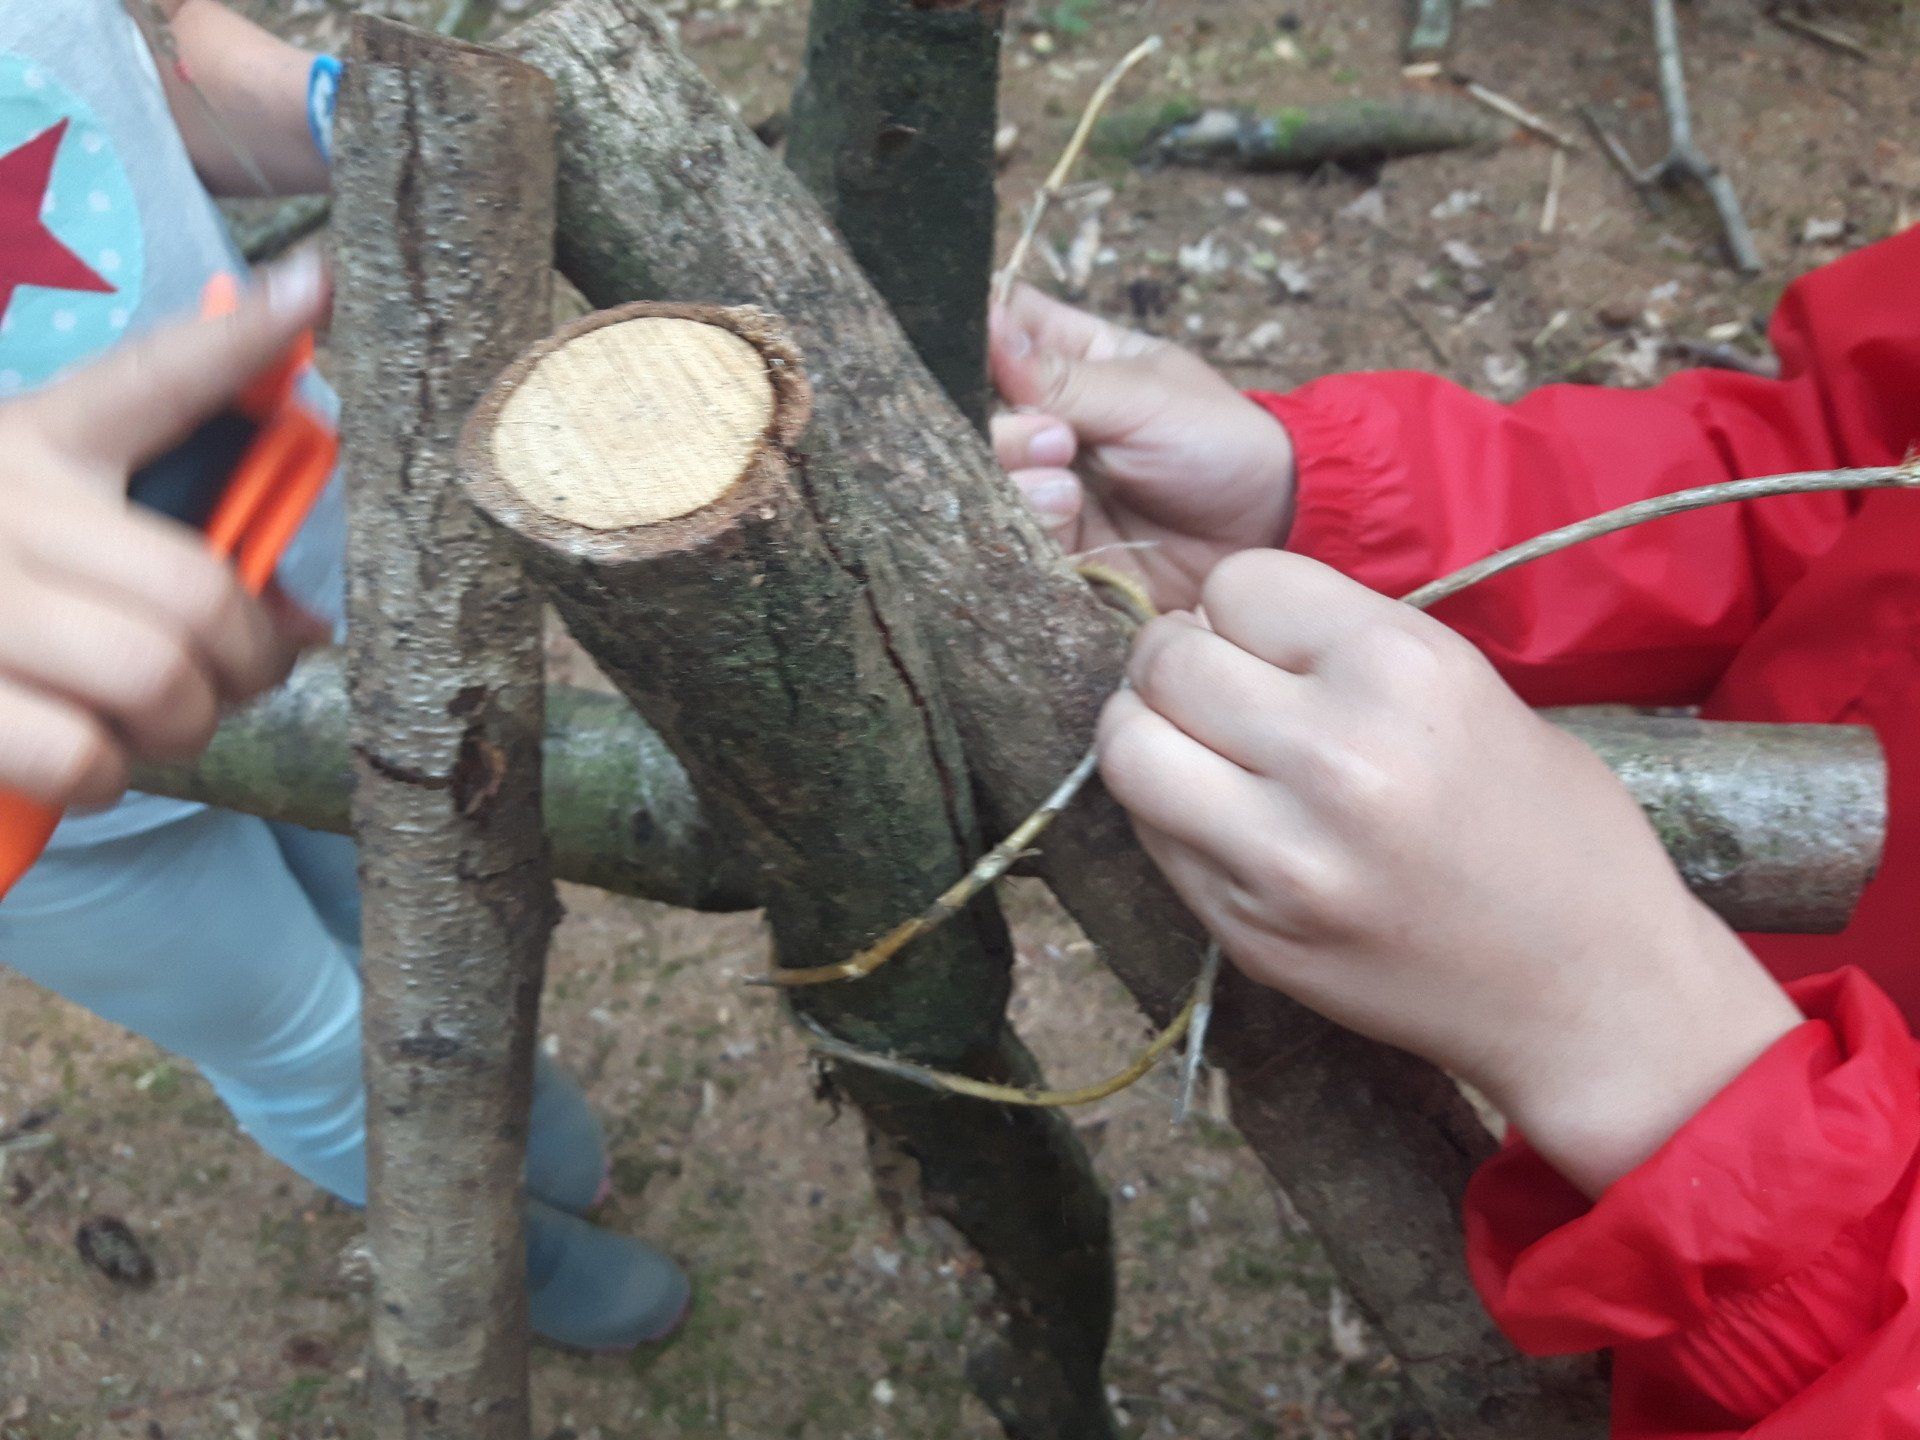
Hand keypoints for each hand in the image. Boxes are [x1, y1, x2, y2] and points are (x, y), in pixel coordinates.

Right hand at [0, 250, 332, 809]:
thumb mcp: (42, 512)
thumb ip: (156, 537)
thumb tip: (301, 624)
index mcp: (33, 441)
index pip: (154, 379)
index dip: (240, 338)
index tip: (316, 288)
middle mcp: (4, 507)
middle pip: (199, 593)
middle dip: (249, 660)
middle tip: (239, 676)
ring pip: (155, 681)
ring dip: (182, 725)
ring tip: (153, 721)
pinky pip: (78, 755)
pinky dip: (102, 776)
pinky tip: (80, 757)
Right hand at [989, 283, 1295, 613]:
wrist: (1266, 530)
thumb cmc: (1219, 441)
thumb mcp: (1141, 395)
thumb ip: (1057, 374)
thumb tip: (985, 320)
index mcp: (1070, 358)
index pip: (998, 327)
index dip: (973, 335)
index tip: (974, 353)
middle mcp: (1046, 419)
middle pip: (975, 414)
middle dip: (1003, 429)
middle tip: (1054, 438)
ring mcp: (1045, 481)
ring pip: (986, 479)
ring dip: (1017, 480)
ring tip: (1068, 486)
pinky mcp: (1055, 541)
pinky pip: (1013, 534)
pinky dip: (1031, 525)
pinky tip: (1069, 517)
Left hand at [1098, 550, 1802, 1194]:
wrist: (1591, 995)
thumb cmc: (1550, 833)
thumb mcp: (1472, 693)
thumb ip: (1344, 650)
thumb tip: (1213, 622)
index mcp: (1403, 668)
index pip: (1235, 582)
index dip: (1237, 607)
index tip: (1259, 638)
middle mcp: (1335, 753)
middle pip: (1167, 659)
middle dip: (1176, 661)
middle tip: (1209, 689)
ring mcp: (1282, 852)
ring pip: (1128, 746)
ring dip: (1146, 734)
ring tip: (1191, 746)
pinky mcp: (1247, 929)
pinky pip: (1152, 834)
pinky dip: (1166, 812)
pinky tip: (1218, 818)